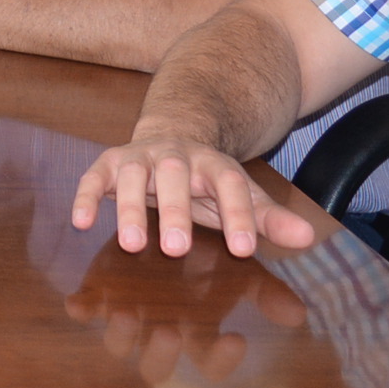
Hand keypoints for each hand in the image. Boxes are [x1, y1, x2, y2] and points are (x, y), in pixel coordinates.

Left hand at [65, 232, 307, 383]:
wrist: (169, 219)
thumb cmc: (208, 252)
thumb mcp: (239, 265)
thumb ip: (267, 288)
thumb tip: (300, 312)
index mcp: (196, 330)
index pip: (211, 361)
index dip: (221, 359)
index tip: (238, 338)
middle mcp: (160, 329)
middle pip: (156, 367)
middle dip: (158, 355)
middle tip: (169, 331)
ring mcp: (128, 314)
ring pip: (118, 343)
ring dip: (118, 335)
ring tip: (124, 312)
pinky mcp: (100, 290)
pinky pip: (84, 308)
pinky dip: (81, 307)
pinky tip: (79, 302)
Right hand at [70, 132, 319, 259]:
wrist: (172, 137)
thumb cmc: (207, 182)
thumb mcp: (239, 196)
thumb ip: (267, 218)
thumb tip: (308, 239)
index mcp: (214, 166)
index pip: (230, 186)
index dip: (238, 215)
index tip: (243, 250)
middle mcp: (176, 158)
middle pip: (176, 177)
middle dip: (176, 211)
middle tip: (177, 250)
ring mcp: (140, 157)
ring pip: (133, 176)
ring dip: (130, 208)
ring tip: (132, 244)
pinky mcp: (110, 164)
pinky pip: (94, 177)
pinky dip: (85, 196)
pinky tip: (81, 223)